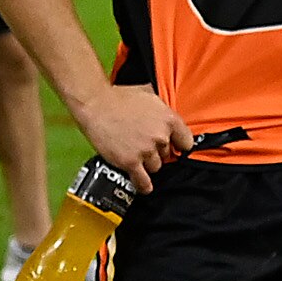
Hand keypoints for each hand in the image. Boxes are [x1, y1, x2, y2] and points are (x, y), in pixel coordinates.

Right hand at [71, 84, 192, 188]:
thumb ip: (161, 110)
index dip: (178, 145)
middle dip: (157, 151)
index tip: (175, 147)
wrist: (95, 104)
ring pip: (155, 167)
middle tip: (142, 144)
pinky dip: (143, 185)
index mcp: (168, 119)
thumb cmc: (118, 97)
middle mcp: (160, 136)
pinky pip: (143, 181)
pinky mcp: (130, 162)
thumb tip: (164, 116)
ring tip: (134, 153)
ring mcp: (146, 150)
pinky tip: (143, 185)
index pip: (186, 142)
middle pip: (167, 155)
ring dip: (147, 164)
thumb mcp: (149, 95)